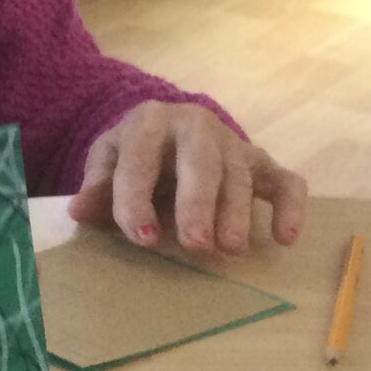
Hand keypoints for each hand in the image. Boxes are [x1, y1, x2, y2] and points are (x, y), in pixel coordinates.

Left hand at [71, 101, 306, 254]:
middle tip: (197, 245)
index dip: (138, 201)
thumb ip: (96, 185)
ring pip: (240, 173)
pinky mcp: (261, 161)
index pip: (139, 161)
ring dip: (237, 212)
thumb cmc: (134, 153)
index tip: (144, 239)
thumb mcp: (107, 160)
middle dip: (199, 204)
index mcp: (149, 122)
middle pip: (201, 162)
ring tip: (230, 249)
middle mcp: (195, 125)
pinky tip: (285, 238)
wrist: (165, 128)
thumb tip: (78, 210)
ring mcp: (232, 142)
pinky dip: (291, 207)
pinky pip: (287, 181)